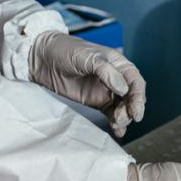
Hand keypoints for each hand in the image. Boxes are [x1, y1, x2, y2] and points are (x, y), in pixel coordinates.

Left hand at [29, 31, 145, 136]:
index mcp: (116, 64)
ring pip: (122, 107)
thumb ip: (106, 71)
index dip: (139, 97)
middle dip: (130, 109)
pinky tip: (117, 131)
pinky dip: (115, 123)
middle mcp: (114, 78)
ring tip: (117, 123)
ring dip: (123, 117)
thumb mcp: (87, 56)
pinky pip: (110, 114)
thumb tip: (123, 89)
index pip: (135, 82)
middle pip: (131, 97)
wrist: (42, 58)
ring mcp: (104, 91)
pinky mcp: (93, 102)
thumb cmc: (65, 50)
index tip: (135, 110)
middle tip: (122, 117)